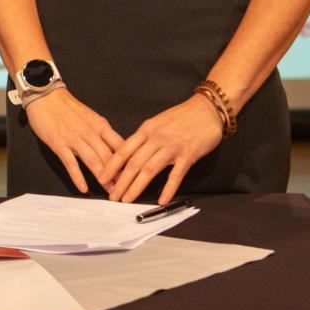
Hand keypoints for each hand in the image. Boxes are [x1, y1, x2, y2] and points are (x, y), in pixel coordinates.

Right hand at [20, 91, 122, 193]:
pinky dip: (78, 177)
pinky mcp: (59, 144)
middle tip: (125, 189)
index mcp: (100, 125)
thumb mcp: (91, 117)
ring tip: (110, 192)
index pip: (120, 146)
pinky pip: (71, 163)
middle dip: (119, 175)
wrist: (46, 96)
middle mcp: (90, 133)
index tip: (134, 174)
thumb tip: (116, 148)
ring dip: (103, 179)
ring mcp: (74, 139)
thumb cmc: (67, 107)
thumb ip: (102, 132)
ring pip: (93, 161)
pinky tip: (83, 188)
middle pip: (109, 157)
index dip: (128, 162)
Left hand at [98, 97, 223, 204]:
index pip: (124, 150)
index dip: (111, 166)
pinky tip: (161, 200)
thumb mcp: (158, 122)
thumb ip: (145, 137)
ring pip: (149, 170)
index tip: (102, 178)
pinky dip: (168, 189)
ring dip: (137, 187)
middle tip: (112, 195)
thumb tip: (130, 154)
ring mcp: (172, 147)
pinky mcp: (188, 155)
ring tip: (127, 199)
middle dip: (121, 181)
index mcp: (147, 129)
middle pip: (134, 163)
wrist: (207, 108)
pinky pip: (176, 175)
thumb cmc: (183, 116)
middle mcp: (156, 138)